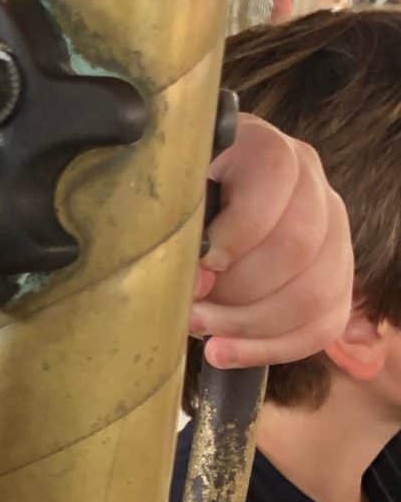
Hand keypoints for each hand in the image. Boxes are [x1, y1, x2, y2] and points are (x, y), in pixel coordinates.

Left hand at [190, 113, 351, 369]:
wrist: (198, 217)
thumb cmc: (173, 205)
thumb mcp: (166, 196)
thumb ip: (175, 221)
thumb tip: (198, 279)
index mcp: (265, 149)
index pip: (275, 176)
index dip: (238, 230)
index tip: (200, 267)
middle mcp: (310, 183)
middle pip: (299, 244)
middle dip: (238, 291)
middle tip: (191, 312)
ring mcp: (331, 231)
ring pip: (315, 290)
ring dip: (251, 326)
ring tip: (203, 336)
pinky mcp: (335, 277)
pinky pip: (323, 324)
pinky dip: (272, 348)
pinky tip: (225, 352)